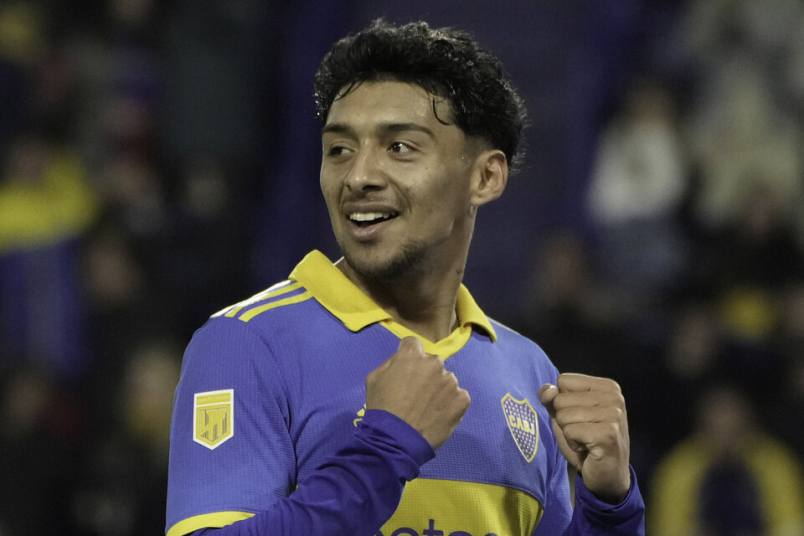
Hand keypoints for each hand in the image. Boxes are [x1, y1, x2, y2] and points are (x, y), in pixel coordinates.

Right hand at [366, 337, 470, 448]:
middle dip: (425, 373)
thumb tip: (401, 361)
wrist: (396, 440)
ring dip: (439, 389)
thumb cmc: (382, 408)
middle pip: (431, 363)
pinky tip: (438, 415)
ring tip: (428, 408)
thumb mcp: (374, 379)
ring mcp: (451, 381)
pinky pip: (458, 397)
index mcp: (412, 355)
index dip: (408, 356)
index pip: (413, 344)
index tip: (405, 369)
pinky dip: (450, 404)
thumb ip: (391, 364)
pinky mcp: (462, 400)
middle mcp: (435, 363)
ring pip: (445, 380)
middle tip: (416, 393)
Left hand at [539, 373, 630, 502]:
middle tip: (583, 433)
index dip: (562, 402)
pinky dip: (572, 443)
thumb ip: (553, 399)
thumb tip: (546, 389)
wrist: (608, 476)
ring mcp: (614, 415)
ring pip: (563, 416)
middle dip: (564, 420)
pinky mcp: (608, 434)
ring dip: (568, 433)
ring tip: (585, 441)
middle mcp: (614, 397)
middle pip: (561, 398)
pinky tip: (587, 449)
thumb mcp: (565, 416)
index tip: (579, 418)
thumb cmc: (585, 442)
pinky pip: (569, 431)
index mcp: (607, 386)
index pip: (564, 380)